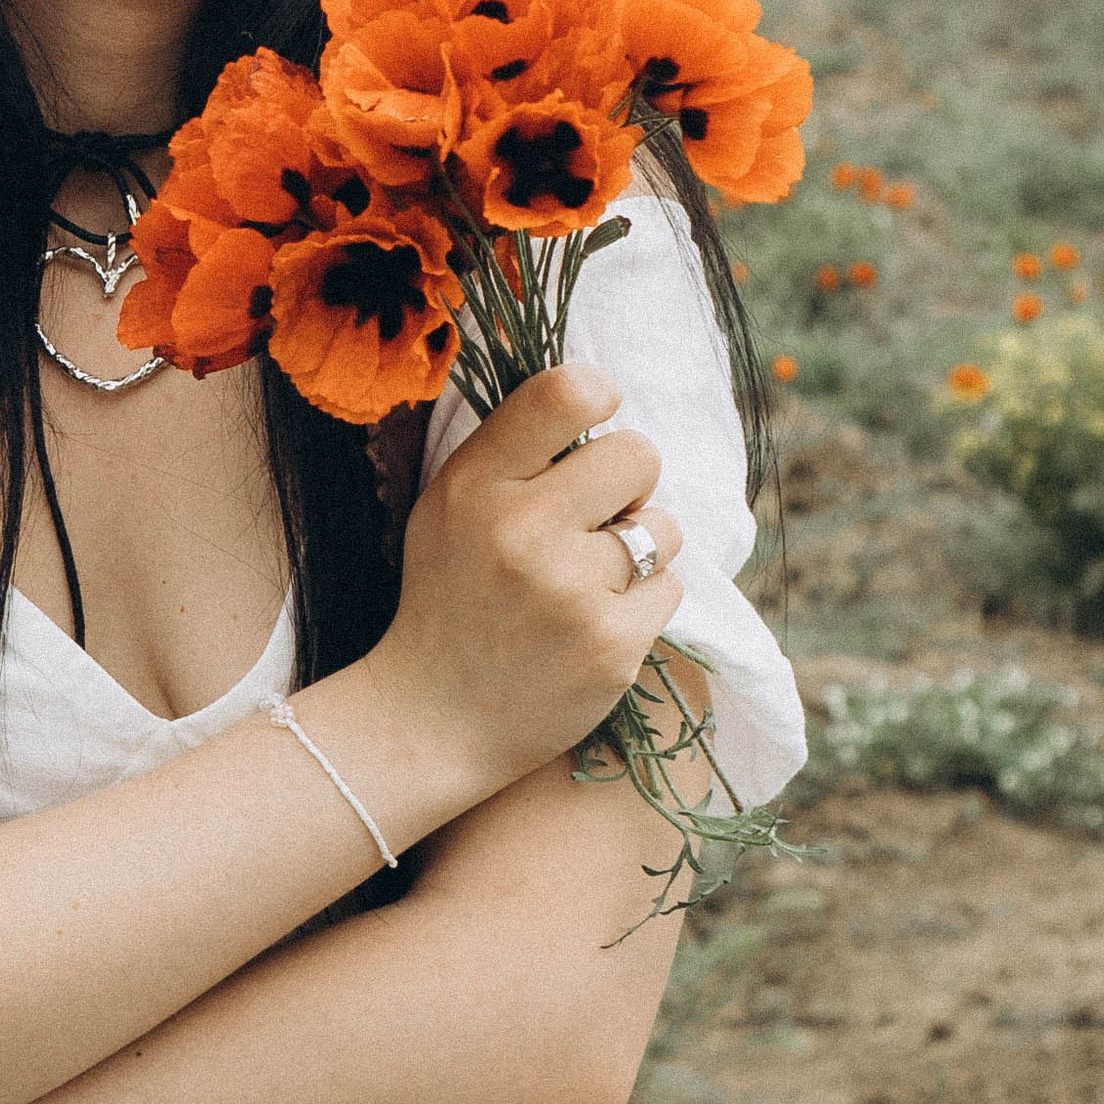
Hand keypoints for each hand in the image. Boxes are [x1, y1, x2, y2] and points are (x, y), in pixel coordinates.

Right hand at [367, 363, 682, 804]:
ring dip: (640, 549)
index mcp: (475, 483)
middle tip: (592, 518)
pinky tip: (594, 623)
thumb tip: (597, 386)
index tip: (594, 420)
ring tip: (589, 579)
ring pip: (663, 526)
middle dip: (626, 483)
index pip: (567, 393)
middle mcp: (521, 529)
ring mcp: (570, 591)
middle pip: (638, 454)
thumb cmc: (450, 596)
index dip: (598, 397)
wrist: (431, 717)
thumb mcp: (448, 505)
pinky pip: (672, 588)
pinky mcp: (611, 646)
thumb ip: (512, 448)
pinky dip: (643, 604)